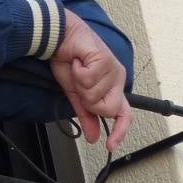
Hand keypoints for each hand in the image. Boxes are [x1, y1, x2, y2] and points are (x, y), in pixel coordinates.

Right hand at [50, 11, 130, 151]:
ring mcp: (114, 69)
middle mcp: (118, 79)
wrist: (58, 37)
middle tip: (79, 84)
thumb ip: (85, 114)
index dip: (119, 131)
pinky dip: (78, 72)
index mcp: (113, 87)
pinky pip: (89, 79)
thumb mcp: (75, 93)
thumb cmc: (68, 60)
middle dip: (88, 100)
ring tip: (77, 68)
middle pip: (107, 109)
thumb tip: (93, 137)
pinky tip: (77, 61)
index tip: (109, 145)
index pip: (124, 115)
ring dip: (79, 83)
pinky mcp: (105, 60)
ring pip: (96, 95)